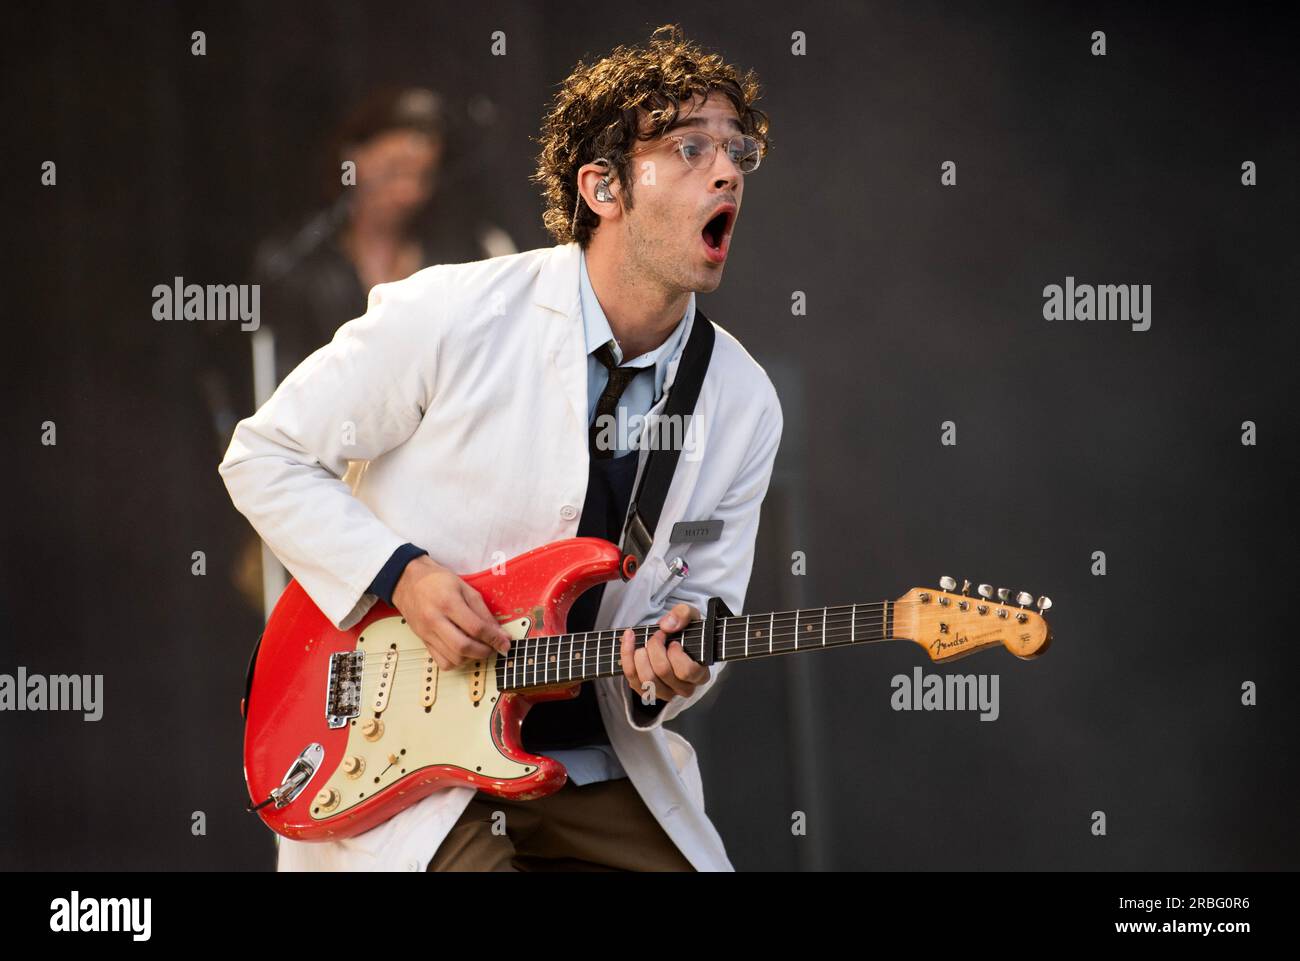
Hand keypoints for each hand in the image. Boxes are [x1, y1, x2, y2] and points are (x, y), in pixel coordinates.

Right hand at [392, 555, 511, 669]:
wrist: (407, 581)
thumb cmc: (437, 580)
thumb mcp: (465, 588)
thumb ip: (483, 612)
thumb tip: (500, 633)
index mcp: (448, 603)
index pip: (476, 628)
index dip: (494, 638)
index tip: (506, 643)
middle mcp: (435, 620)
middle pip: (463, 647)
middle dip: (484, 651)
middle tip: (493, 647)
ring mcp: (427, 633)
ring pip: (453, 659)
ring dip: (471, 658)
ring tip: (478, 647)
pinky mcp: (423, 641)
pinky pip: (442, 662)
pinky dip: (456, 661)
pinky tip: (463, 651)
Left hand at [620, 602, 708, 706]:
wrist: (671, 639)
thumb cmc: (684, 631)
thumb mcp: (689, 615)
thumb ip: (683, 614)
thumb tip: (667, 626)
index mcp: (699, 674)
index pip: (686, 671)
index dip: (675, 653)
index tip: (673, 641)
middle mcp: (683, 688)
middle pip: (663, 671)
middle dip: (655, 647)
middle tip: (657, 635)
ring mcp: (664, 692)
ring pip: (646, 679)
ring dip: (640, 655)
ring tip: (644, 642)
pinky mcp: (646, 691)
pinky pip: (632, 678)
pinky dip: (626, 657)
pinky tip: (629, 640)